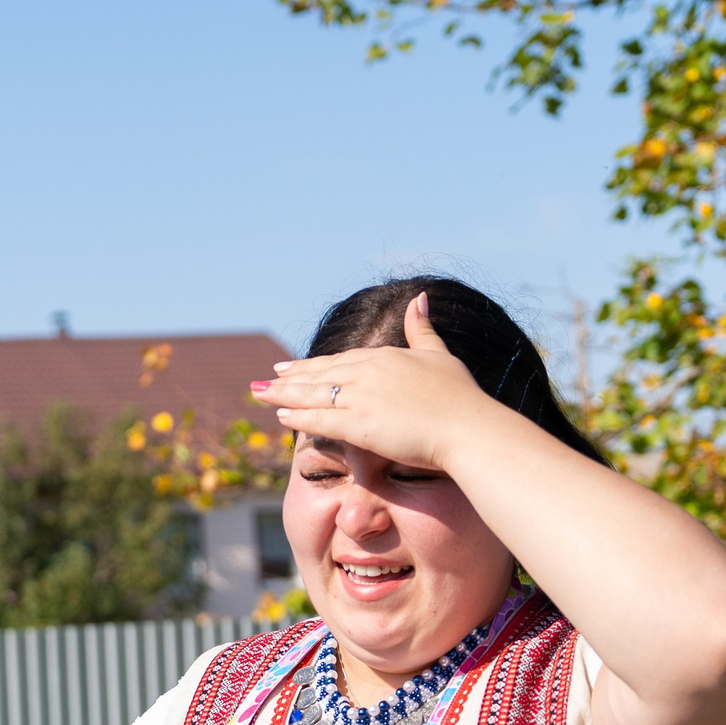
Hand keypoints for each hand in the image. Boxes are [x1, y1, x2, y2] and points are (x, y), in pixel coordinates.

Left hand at [253, 293, 503, 469]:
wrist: (467, 426)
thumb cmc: (459, 397)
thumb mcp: (439, 354)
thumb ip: (424, 328)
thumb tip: (419, 298)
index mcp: (384, 357)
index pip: (339, 361)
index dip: (313, 366)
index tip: (291, 367)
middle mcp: (367, 373)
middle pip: (319, 375)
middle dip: (289, 379)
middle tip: (264, 380)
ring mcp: (361, 397)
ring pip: (312, 394)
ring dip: (282, 394)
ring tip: (258, 394)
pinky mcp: (359, 424)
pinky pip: (320, 418)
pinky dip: (298, 416)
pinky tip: (280, 416)